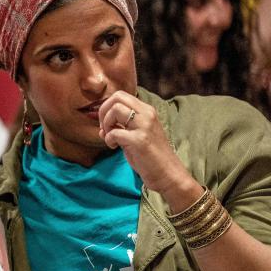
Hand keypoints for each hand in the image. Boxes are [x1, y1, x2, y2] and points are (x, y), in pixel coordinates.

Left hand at [98, 91, 200, 208]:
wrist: (168, 174)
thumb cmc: (150, 156)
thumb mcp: (136, 135)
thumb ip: (122, 126)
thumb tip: (101, 127)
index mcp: (147, 111)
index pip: (120, 95)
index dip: (107, 107)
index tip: (106, 123)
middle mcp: (147, 114)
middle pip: (117, 97)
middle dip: (103, 111)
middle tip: (105, 128)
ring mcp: (145, 126)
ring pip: (116, 109)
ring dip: (106, 124)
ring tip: (110, 138)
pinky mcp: (140, 140)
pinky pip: (115, 132)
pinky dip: (109, 139)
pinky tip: (114, 147)